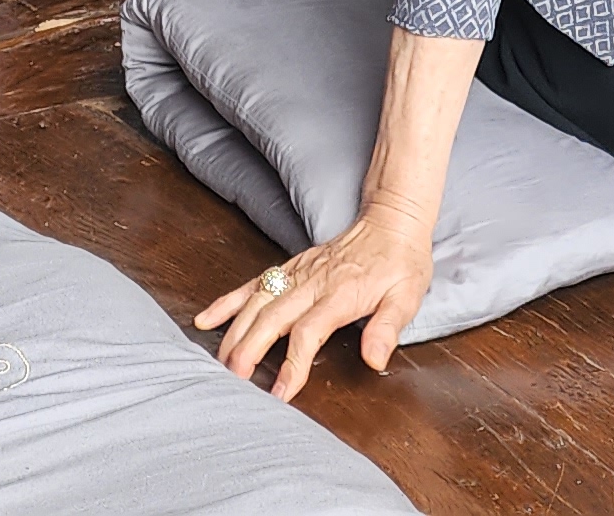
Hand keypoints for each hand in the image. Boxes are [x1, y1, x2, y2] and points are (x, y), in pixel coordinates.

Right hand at [196, 202, 434, 400]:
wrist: (393, 220)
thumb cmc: (400, 262)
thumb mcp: (407, 297)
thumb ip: (388, 327)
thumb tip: (375, 359)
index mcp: (339, 294)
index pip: (308, 332)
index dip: (292, 364)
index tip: (279, 393)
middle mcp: (312, 283)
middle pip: (272, 318)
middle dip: (249, 350)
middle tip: (233, 381)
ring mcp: (297, 273)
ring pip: (256, 303)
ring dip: (235, 332)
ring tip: (218, 361)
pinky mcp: (290, 267)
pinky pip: (254, 284)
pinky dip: (228, 302)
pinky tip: (207, 319)